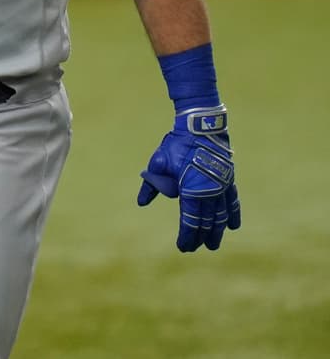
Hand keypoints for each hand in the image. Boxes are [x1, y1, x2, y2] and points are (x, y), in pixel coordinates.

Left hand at [136, 106, 240, 251]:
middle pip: (206, 221)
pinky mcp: (229, 179)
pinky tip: (233, 226)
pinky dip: (233, 214)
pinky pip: (233, 201)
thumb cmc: (177, 145)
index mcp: (191, 190)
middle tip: (195, 248)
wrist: (200, 126)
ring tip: (213, 244)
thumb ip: (152, 184)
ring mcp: (222, 186)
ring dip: (217, 231)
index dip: (187, 235)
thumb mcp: (159, 163)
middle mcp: (209, 191)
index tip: (183, 247)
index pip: (190, 220)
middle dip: (200, 237)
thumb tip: (142, 202)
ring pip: (220, 215)